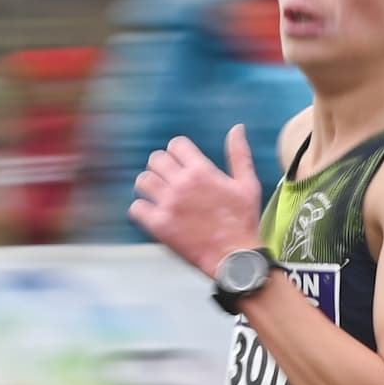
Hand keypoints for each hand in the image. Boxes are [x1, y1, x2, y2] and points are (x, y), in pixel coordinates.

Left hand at [130, 125, 264, 279]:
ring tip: (158, 194)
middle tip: (169, 179)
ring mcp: (168, 205)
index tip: (182, 163)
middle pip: (156, 159)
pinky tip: (152, 213)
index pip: (176, 145)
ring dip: (149, 185)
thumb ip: (239, 154)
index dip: (178, 152)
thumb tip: (237, 128)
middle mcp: (181, 184)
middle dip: (162, 166)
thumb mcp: (247, 184)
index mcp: (201, 171)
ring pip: (143, 181)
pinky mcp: (159, 225)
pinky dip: (141, 209)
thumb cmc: (243, 221)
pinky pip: (136, 208)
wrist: (235, 257)